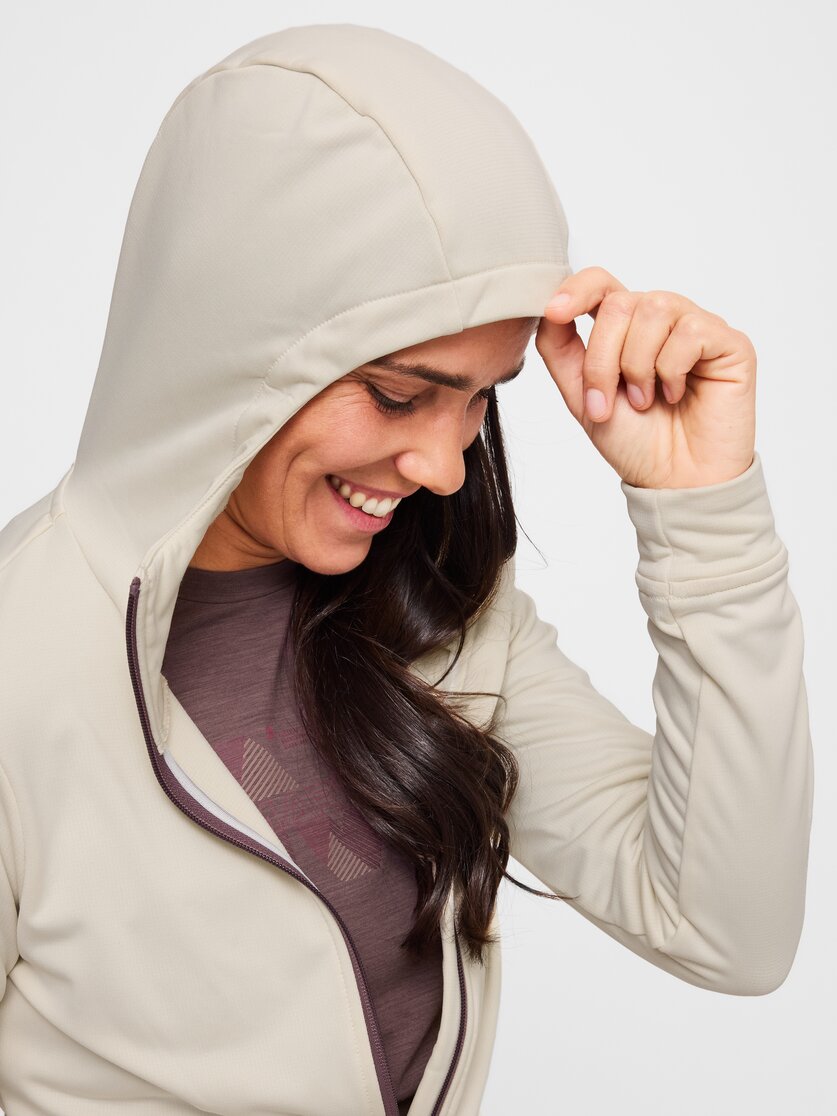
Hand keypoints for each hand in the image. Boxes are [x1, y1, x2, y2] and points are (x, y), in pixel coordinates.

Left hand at [535, 266, 756, 488]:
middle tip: (608, 403)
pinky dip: (673, 371)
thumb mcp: (581, 395)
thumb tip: (547, 306)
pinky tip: (678, 394)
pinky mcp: (729, 342)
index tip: (554, 311)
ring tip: (647, 401)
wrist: (674, 480)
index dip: (576, 289)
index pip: (600, 283)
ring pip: (653, 311)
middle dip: (603, 359)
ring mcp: (696, 327)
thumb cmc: (634, 441)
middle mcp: (661, 319)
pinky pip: (690, 333)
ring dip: (638, 367)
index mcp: (626, 328)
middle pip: (619, 303)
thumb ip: (560, 349)